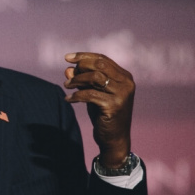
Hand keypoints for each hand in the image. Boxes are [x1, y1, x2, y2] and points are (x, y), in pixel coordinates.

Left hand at [64, 52, 134, 167]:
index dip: (84, 56)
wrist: (114, 139)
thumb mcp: (92, 94)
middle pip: (100, 65)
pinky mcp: (114, 106)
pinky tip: (68, 99)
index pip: (103, 59)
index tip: (67, 57)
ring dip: (77, 80)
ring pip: (95, 77)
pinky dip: (76, 95)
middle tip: (67, 74)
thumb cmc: (103, 114)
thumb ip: (82, 81)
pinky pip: (90, 94)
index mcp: (125, 77)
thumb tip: (67, 69)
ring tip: (66, 86)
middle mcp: (127, 83)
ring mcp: (122, 94)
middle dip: (80, 65)